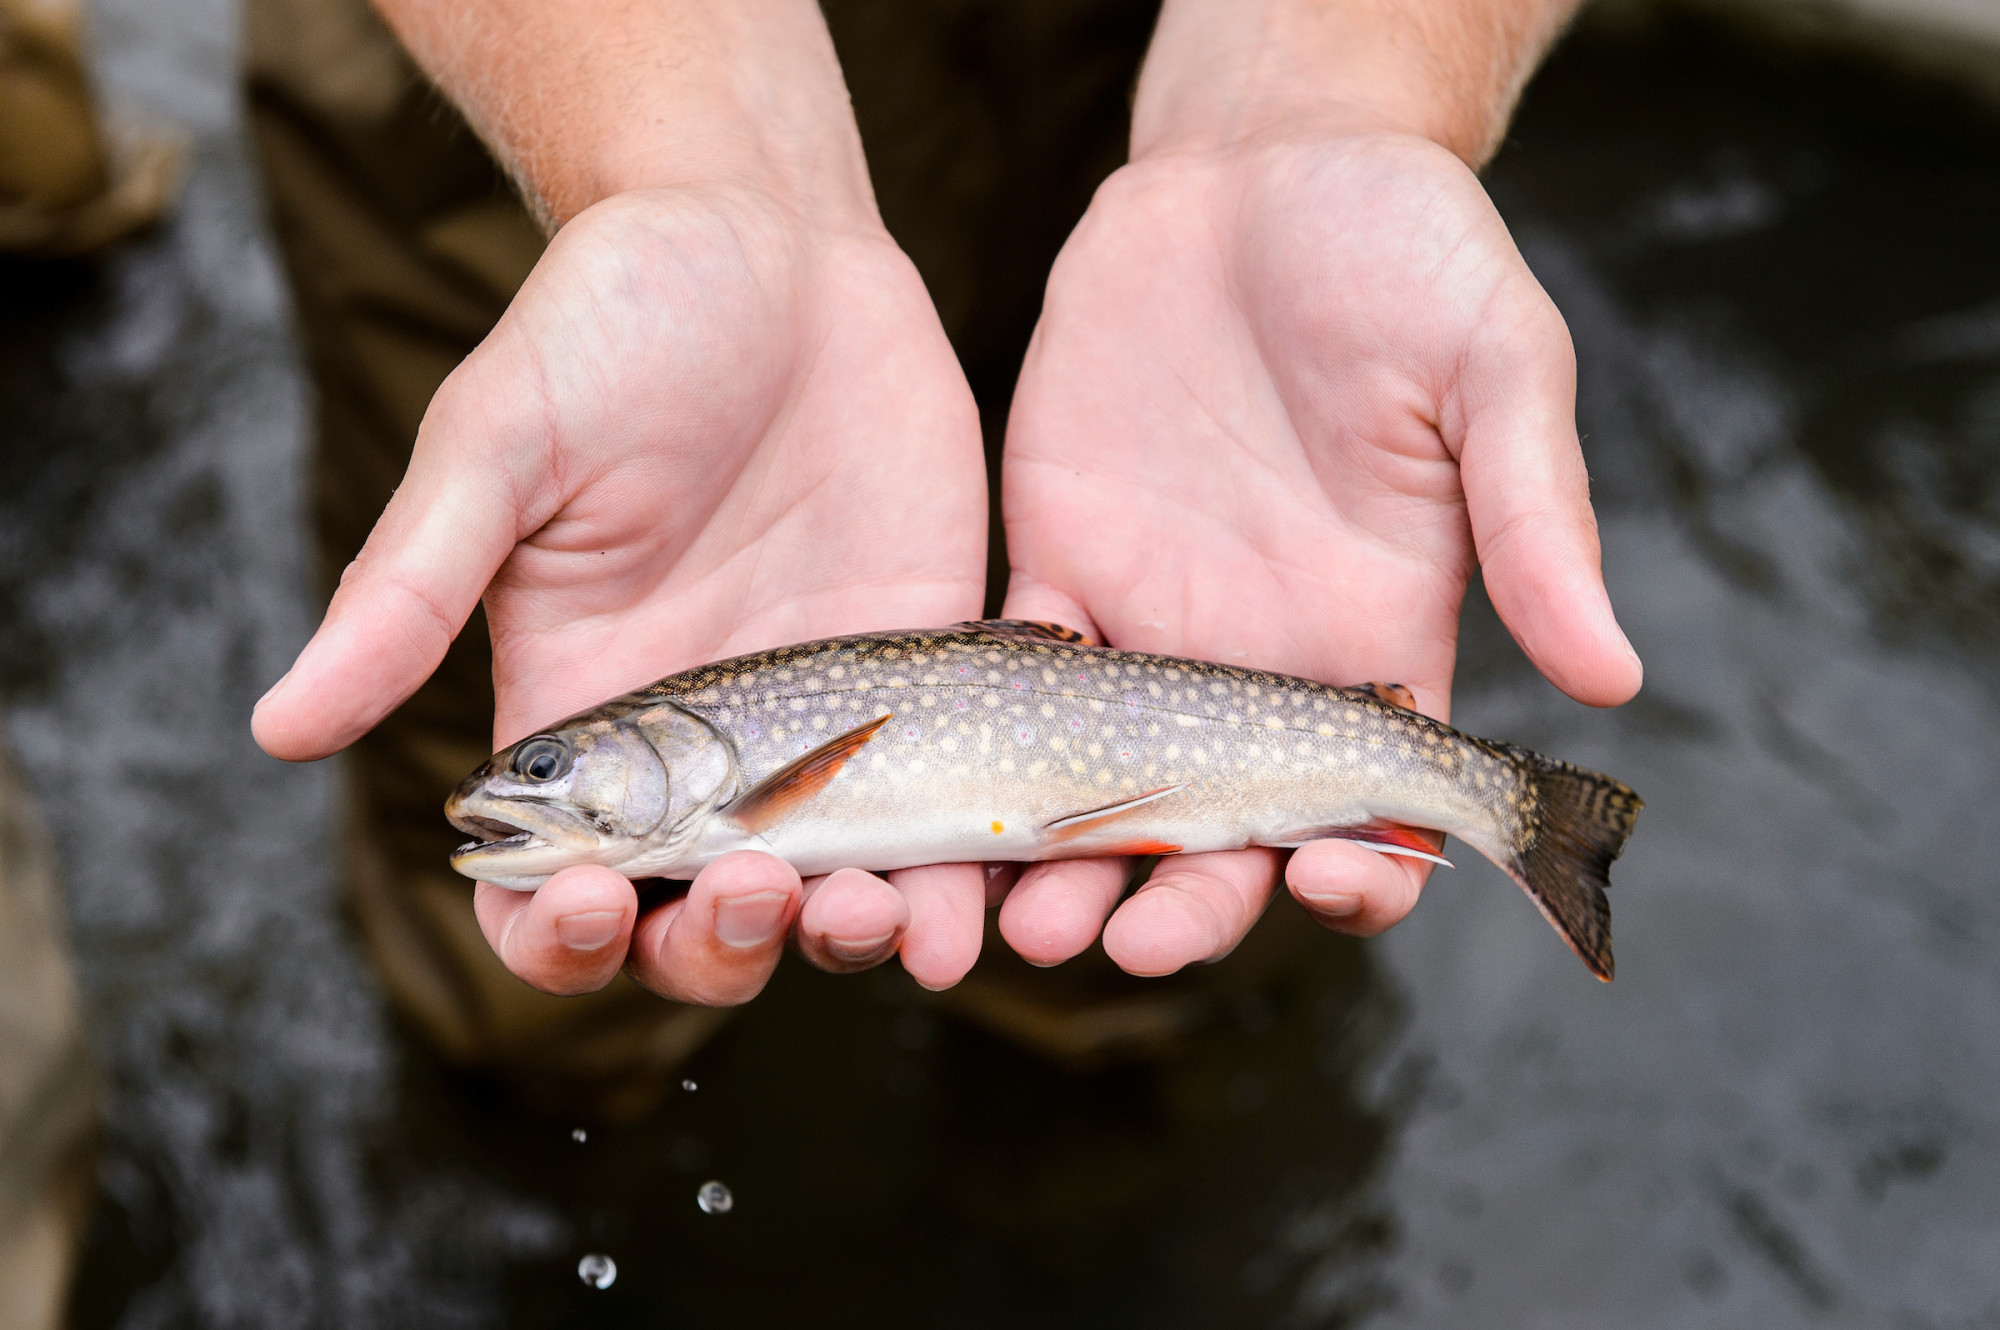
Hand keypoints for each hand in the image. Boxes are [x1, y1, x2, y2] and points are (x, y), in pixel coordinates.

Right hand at [253, 186, 994, 1000]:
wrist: (774, 240)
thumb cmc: (610, 323)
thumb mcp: (499, 444)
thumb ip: (408, 588)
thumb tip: (276, 726)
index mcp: (578, 716)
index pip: (548, 894)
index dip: (561, 936)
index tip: (600, 899)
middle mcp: (700, 750)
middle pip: (698, 927)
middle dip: (722, 950)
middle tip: (758, 887)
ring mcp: (820, 723)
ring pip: (831, 897)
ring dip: (851, 940)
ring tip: (879, 913)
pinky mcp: (926, 677)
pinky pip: (948, 810)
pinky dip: (965, 873)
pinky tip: (983, 881)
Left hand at [995, 130, 1641, 974]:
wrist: (1265, 167)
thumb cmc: (1407, 253)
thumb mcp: (1499, 368)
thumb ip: (1540, 519)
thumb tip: (1615, 679)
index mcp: (1378, 641)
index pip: (1372, 808)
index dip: (1359, 874)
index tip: (1325, 889)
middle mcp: (1256, 663)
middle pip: (1218, 834)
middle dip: (1180, 906)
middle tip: (1127, 944)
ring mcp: (1148, 625)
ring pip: (1098, 793)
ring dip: (1062, 868)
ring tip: (1015, 921)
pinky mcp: (1053, 565)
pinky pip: (1009, 680)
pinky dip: (979, 751)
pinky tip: (946, 801)